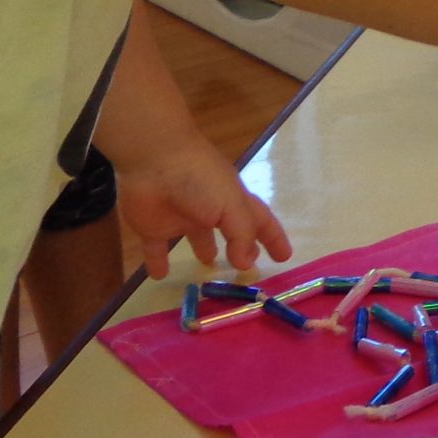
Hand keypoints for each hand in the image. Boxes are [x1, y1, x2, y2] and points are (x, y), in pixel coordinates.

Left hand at [115, 132, 294, 281]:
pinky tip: (159, 277)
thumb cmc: (199, 179)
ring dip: (204, 249)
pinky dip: (158, 262)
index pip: (259, 220)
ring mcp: (181, 217)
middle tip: (248, 265)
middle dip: (241, 245)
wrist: (153, 161)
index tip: (284, 257)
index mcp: (232, 199)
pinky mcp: (154, 226)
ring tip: (208, 265)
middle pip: (231, 230)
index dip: (273, 237)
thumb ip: (241, 235)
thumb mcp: (230, 204)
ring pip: (196, 237)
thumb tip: (248, 263)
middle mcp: (210, 209)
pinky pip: (156, 249)